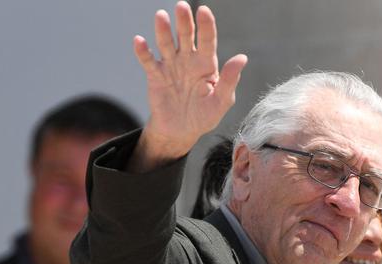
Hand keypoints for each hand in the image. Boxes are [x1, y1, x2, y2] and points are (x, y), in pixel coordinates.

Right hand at [131, 1, 246, 170]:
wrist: (181, 132)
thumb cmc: (204, 116)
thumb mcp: (221, 102)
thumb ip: (230, 81)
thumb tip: (242, 58)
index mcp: (207, 64)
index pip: (208, 40)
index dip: (206, 26)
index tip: (204, 11)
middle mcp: (188, 60)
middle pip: (186, 36)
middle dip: (184, 22)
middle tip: (181, 6)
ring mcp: (171, 66)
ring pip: (166, 44)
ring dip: (163, 31)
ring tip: (161, 16)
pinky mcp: (156, 76)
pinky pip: (149, 62)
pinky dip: (143, 52)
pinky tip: (139, 41)